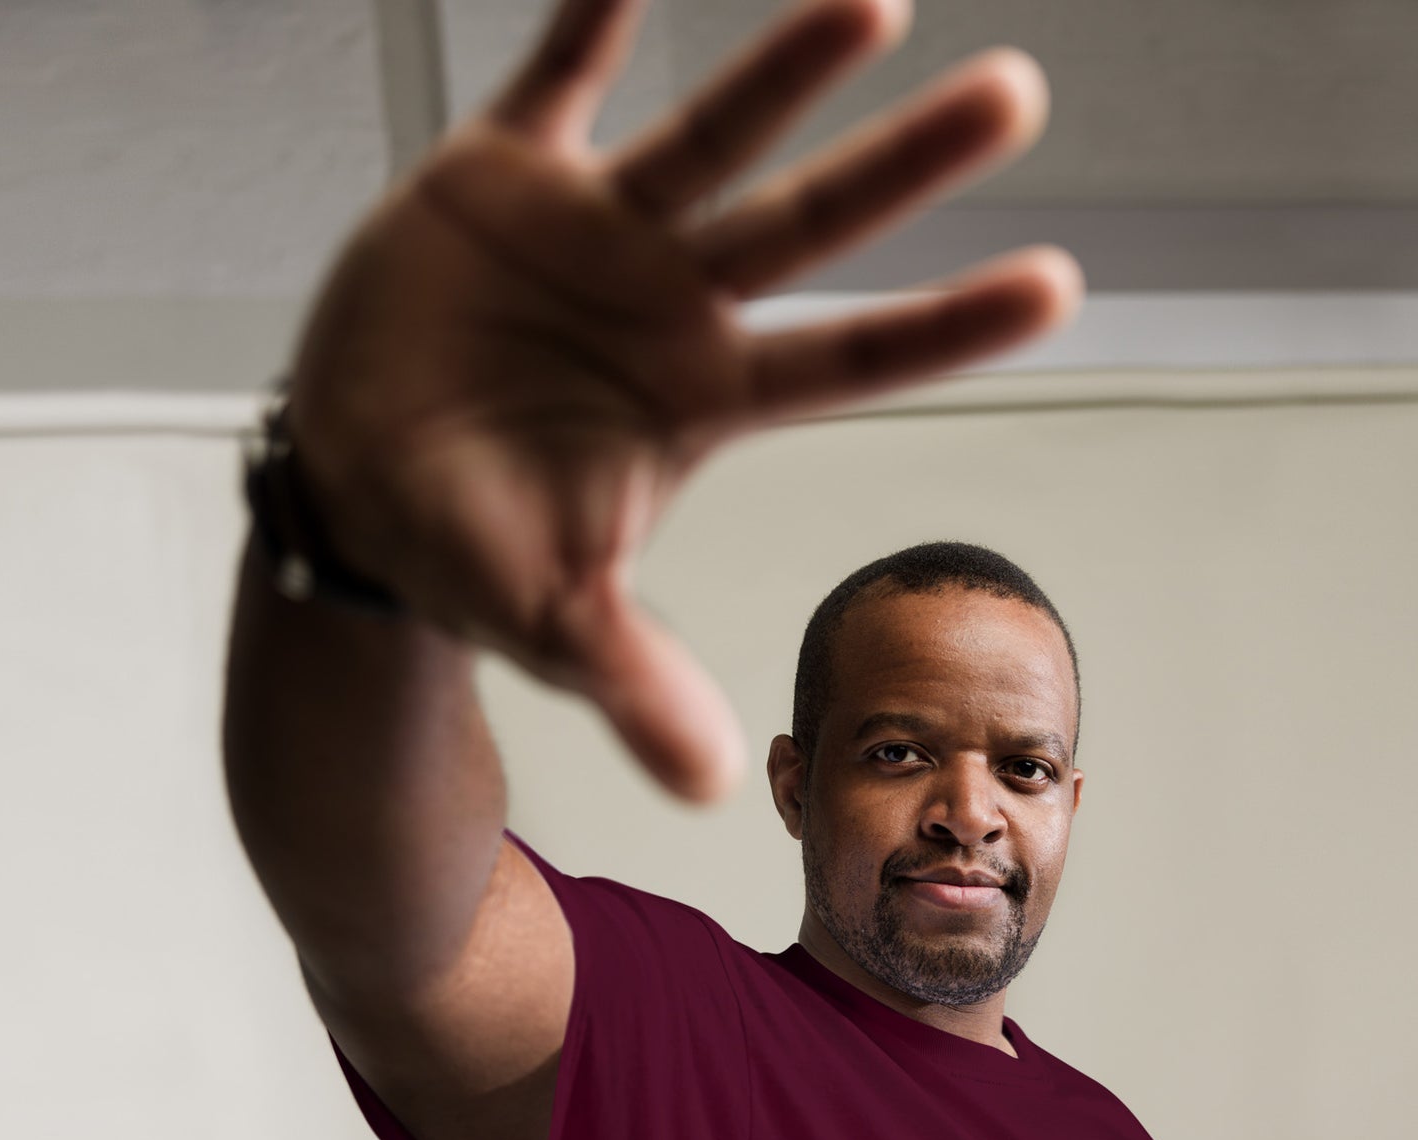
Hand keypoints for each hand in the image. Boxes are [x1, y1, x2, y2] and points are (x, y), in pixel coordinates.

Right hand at [284, 0, 1082, 802]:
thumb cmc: (472, 550)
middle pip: (809, 227)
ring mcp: (593, 233)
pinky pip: (554, 76)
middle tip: (1019, 98)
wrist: (357, 485)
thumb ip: (636, 682)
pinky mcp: (499, 177)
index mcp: (701, 400)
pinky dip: (592, 16)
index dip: (947, 327)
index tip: (1059, 287)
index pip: (849, 361)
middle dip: (905, 166)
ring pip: (709, 135)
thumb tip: (711, 785)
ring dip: (785, 69)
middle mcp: (670, 304)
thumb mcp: (554, 622)